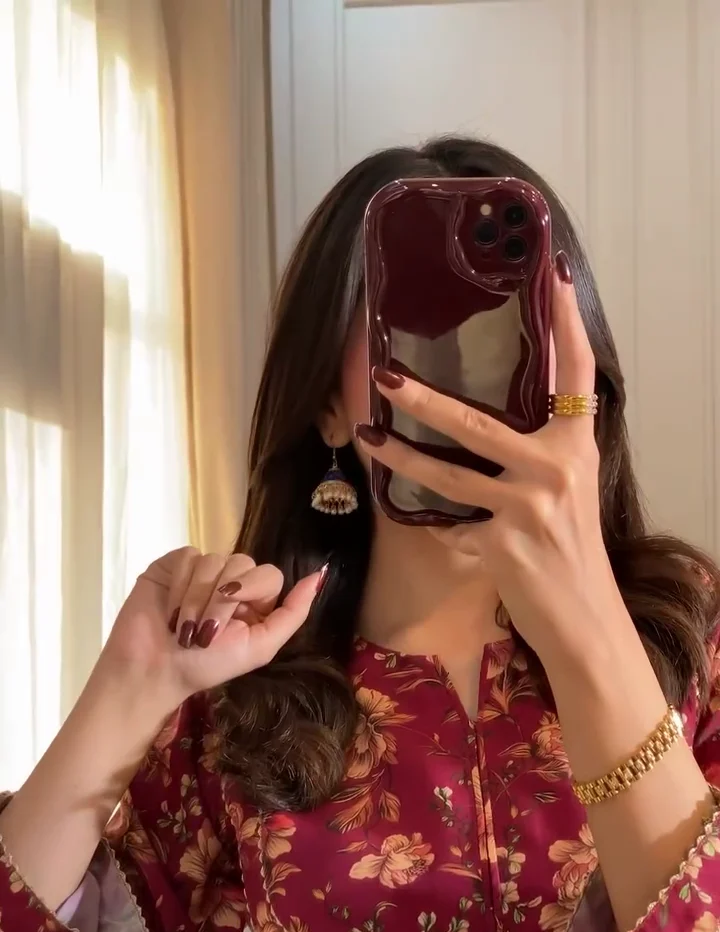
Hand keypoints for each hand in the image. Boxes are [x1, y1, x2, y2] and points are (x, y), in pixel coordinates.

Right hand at [97, 547, 324, 711]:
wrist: (154, 670)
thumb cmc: (206, 666)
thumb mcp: (259, 647)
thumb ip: (293, 614)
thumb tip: (320, 576)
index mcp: (256, 602)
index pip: (270, 574)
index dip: (253, 589)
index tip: (234, 616)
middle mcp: (232, 582)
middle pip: (242, 563)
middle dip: (221, 602)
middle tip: (203, 634)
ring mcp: (203, 571)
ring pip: (213, 561)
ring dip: (198, 599)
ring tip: (184, 629)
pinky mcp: (174, 564)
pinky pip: (189, 556)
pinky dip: (181, 586)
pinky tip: (171, 611)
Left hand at [355, 267, 624, 666]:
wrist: (583, 618)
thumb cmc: (571, 551)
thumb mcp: (568, 491)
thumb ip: (538, 454)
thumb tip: (490, 426)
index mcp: (576, 445)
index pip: (576, 372)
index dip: (566, 322)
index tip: (552, 274)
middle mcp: (555, 467)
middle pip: (478, 422)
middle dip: (424, 399)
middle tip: (386, 374)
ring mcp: (527, 506)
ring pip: (447, 474)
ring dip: (400, 456)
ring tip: (367, 434)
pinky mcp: (501, 543)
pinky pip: (452, 525)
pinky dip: (435, 524)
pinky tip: (416, 516)